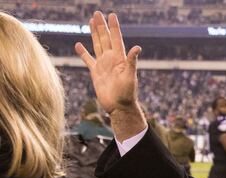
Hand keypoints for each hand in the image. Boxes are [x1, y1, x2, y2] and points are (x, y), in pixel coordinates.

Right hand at [75, 12, 145, 138]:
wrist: (119, 107)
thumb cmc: (127, 94)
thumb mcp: (130, 76)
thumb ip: (132, 62)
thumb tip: (137, 48)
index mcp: (120, 59)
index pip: (116, 39)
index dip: (114, 27)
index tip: (111, 15)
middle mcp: (111, 59)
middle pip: (105, 38)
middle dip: (101, 26)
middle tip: (97, 13)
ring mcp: (103, 65)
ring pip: (97, 45)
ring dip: (94, 33)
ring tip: (91, 21)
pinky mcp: (96, 72)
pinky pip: (88, 60)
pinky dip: (83, 52)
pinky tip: (78, 44)